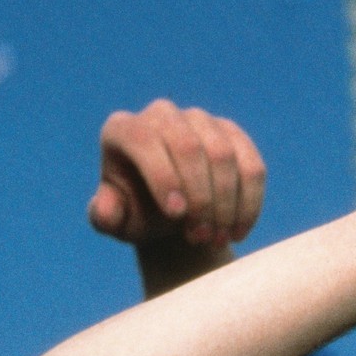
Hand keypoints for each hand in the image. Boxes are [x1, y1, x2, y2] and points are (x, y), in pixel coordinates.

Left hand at [89, 100, 266, 257]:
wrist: (167, 215)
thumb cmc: (135, 214)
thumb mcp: (116, 222)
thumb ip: (106, 216)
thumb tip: (108, 210)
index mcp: (124, 130)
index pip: (145, 140)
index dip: (163, 176)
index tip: (176, 215)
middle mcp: (161, 115)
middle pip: (188, 146)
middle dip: (198, 196)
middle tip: (199, 237)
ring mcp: (199, 120)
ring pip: (222, 155)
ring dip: (224, 204)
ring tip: (215, 240)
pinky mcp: (231, 134)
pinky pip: (250, 165)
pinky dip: (248, 202)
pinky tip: (238, 232)